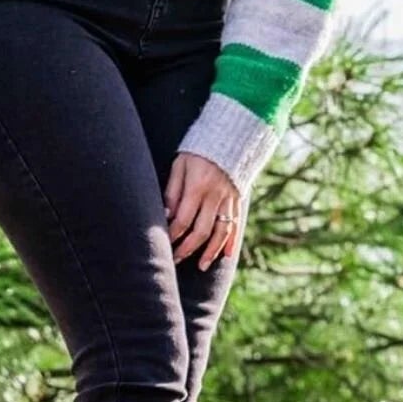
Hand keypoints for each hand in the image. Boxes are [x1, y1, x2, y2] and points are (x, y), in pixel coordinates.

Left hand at [165, 152, 242, 269]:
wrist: (230, 135)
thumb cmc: (197, 150)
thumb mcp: (179, 165)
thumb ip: (173, 190)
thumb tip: (166, 215)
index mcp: (197, 187)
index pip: (183, 220)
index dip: (173, 235)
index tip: (164, 244)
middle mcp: (215, 196)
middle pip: (202, 230)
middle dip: (188, 248)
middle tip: (177, 260)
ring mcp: (229, 199)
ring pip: (221, 232)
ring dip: (211, 251)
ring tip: (201, 265)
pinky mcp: (238, 199)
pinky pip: (236, 224)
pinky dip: (232, 241)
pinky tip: (227, 255)